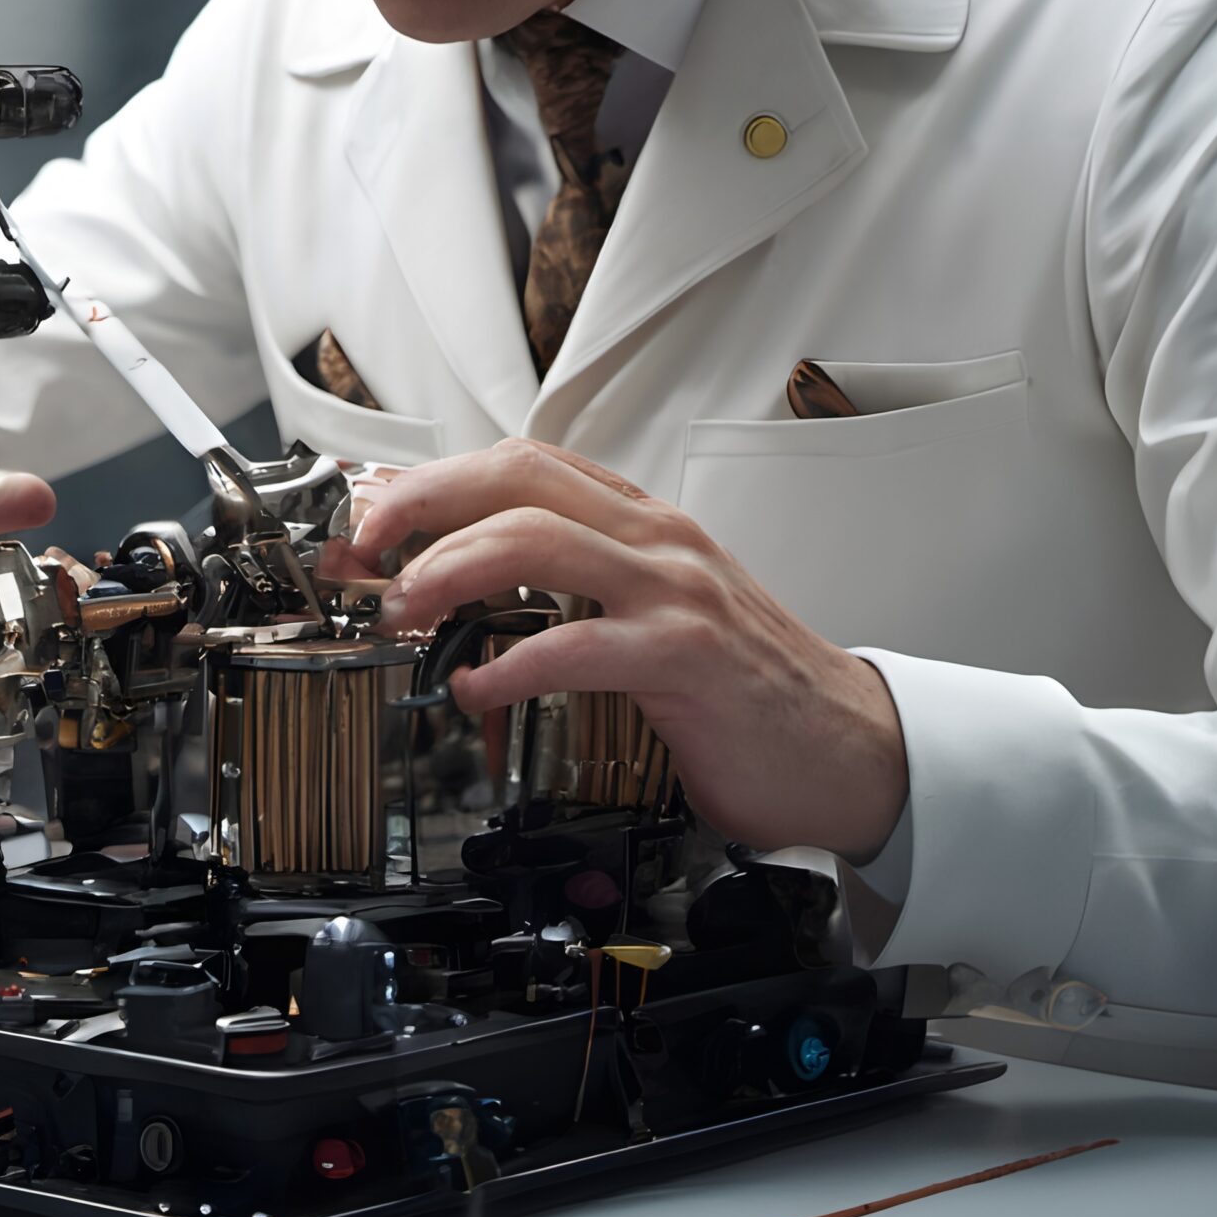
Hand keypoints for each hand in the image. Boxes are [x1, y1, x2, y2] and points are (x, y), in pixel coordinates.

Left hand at [357, 439, 907, 861]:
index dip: (432, 483)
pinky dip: (510, 666)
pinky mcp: (688, 657)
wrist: (854, 751)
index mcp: (640, 522)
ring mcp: (675, 591)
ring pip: (537, 540)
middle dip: (421, 503)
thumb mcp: (648, 614)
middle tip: (362, 551)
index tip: (369, 522)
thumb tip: (461, 589)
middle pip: (515, 479)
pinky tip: (474, 689)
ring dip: (448, 572)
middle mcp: (656, 539)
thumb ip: (573, 590)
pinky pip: (580, 646)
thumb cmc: (744, 689)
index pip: (518, 465)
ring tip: (403, 613)